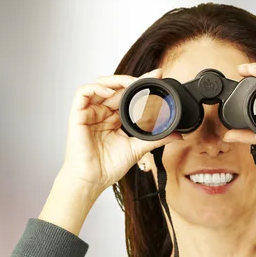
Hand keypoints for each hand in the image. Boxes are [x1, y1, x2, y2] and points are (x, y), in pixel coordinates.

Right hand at [59, 68, 183, 192]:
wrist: (93, 179)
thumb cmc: (108, 167)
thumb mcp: (138, 149)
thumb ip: (157, 139)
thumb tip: (178, 135)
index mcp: (115, 119)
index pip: (129, 96)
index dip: (142, 84)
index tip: (158, 76)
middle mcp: (103, 113)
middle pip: (117, 88)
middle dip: (134, 80)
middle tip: (152, 77)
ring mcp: (90, 112)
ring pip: (101, 85)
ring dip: (117, 80)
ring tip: (132, 83)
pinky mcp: (78, 114)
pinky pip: (83, 93)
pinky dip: (96, 88)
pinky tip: (109, 92)